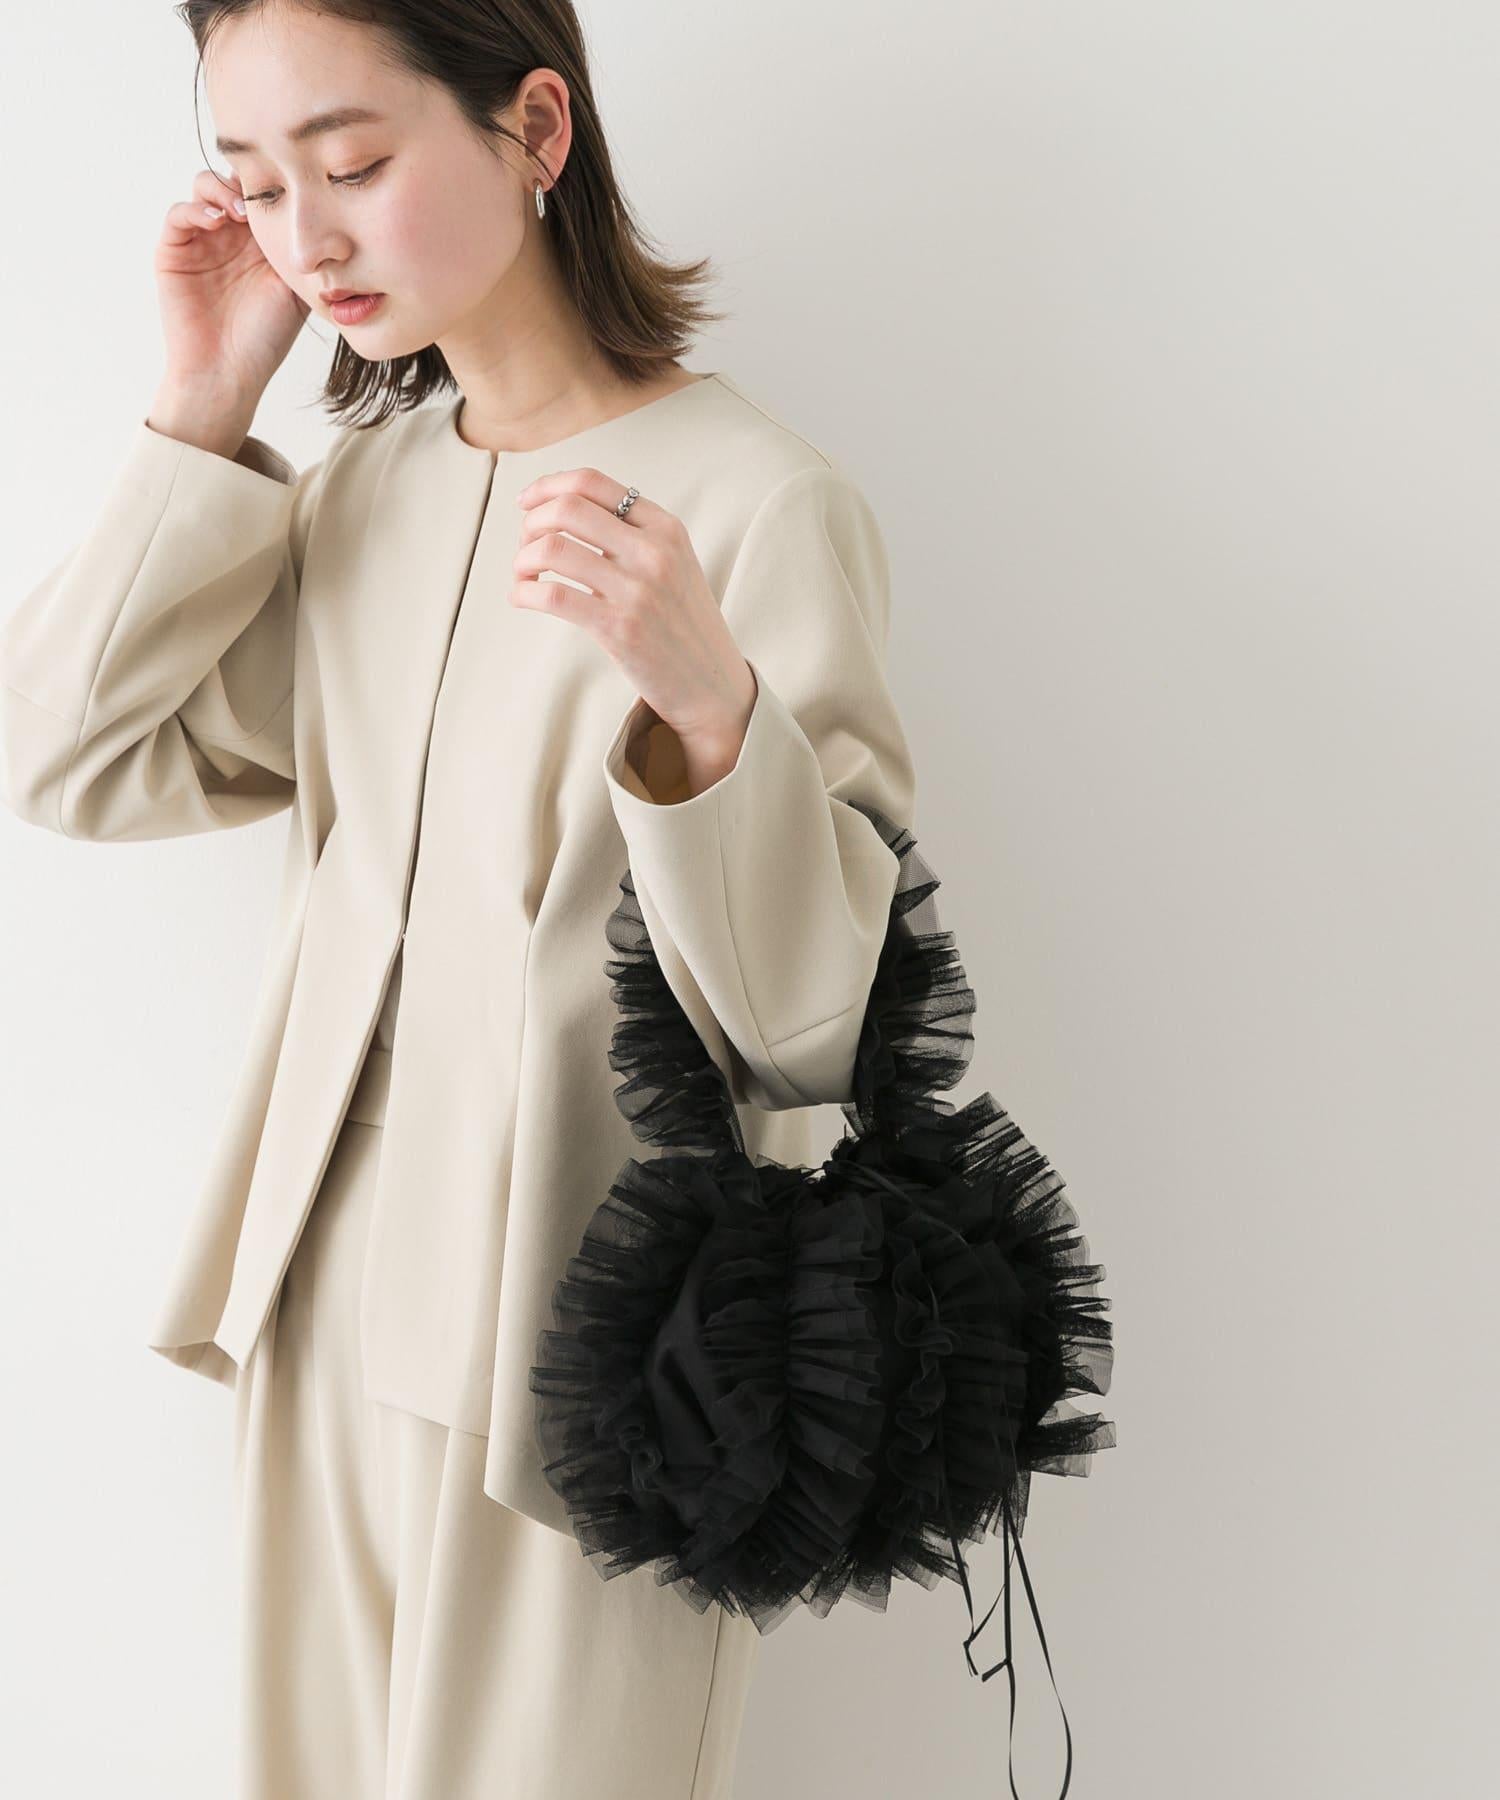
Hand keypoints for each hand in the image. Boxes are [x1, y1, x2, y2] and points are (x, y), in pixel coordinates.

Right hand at [153, 167, 309, 409]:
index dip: (275, 183)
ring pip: (203, 187)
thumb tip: (331, 221)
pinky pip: (178, 214)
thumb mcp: (297, 291)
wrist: (228, 373)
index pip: (264, 193)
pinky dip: (195, 209)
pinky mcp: (173, 251)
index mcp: (260, 240)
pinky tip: (217, 221)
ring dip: (221, 189)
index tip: (291, 188)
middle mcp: (229, 233)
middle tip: (265, 195)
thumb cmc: (265, 339)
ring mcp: (200, 239)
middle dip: (247, 179)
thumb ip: (307, 255)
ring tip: (242, 213)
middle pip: (232, 179)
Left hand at [511, 467, 757, 779]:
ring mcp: (637, 590)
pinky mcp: (619, 629)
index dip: (548, 486)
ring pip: (553, 548)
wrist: (714, 685)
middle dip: (531, 522)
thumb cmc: (685, 626)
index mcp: (666, 528)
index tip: (527, 503)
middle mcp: (653, 552)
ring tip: (523, 574)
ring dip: (523, 558)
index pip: (593, 483)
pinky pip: (553, 595)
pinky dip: (524, 592)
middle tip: (524, 544)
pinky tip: (523, 598)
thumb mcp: (676, 565)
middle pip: (567, 508)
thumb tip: (566, 514)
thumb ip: (634, 537)